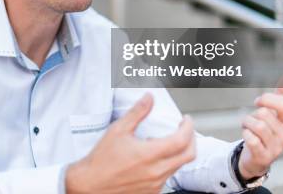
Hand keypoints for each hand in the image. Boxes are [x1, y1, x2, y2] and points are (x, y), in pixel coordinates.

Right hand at [66, 93, 195, 193]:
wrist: (90, 184)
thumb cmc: (101, 159)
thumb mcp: (118, 130)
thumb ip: (137, 112)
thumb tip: (149, 98)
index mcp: (150, 155)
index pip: (182, 140)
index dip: (188, 127)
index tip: (186, 120)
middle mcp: (156, 172)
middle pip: (188, 155)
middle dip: (192, 139)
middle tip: (185, 129)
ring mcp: (155, 185)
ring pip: (178, 166)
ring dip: (178, 152)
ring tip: (164, 142)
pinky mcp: (152, 193)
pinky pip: (168, 177)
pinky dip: (168, 165)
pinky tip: (154, 158)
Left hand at [238, 76, 282, 179]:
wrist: (258, 158)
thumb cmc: (266, 132)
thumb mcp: (275, 114)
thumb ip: (280, 97)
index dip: (267, 99)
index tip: (258, 102)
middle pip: (264, 113)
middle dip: (252, 114)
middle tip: (252, 121)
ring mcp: (277, 148)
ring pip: (256, 125)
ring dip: (246, 123)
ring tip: (248, 128)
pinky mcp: (265, 157)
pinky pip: (251, 139)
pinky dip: (245, 135)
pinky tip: (248, 137)